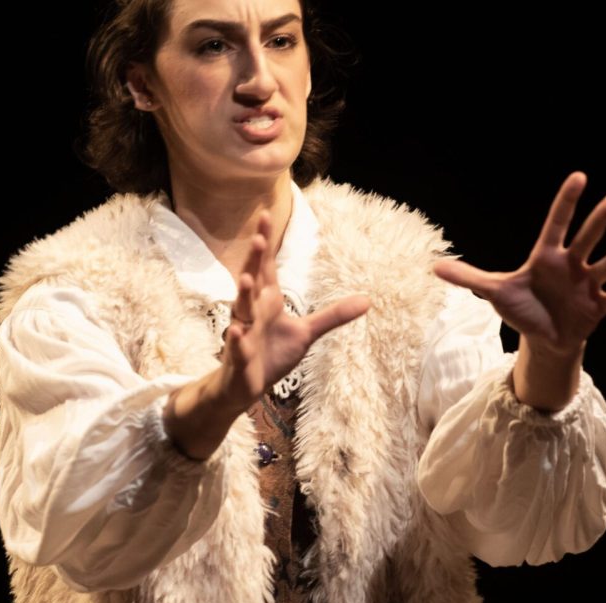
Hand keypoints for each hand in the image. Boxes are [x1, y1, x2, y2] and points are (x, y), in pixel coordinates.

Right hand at [218, 212, 370, 406]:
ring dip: (244, 295)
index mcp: (268, 301)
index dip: (266, 243)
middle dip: (255, 260)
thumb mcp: (307, 333)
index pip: (266, 266)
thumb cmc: (273, 353)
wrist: (246, 385)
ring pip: (242, 310)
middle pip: (253, 280)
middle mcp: (253, 311)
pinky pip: (237, 346)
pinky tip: (236, 331)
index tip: (266, 214)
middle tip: (260, 238)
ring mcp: (244, 332)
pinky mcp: (240, 356)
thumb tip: (368, 300)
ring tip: (247, 279)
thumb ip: (333, 315)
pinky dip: (237, 339)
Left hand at [432, 172, 605, 354]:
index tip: (580, 177)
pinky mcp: (599, 308)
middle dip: (598, 222)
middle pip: (586, 239)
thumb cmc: (522, 307)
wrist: (543, 337)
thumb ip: (468, 278)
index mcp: (546, 256)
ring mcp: (588, 285)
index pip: (557, 223)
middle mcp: (571, 265)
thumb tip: (433, 267)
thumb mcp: (494, 292)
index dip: (566, 202)